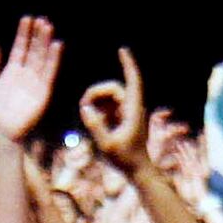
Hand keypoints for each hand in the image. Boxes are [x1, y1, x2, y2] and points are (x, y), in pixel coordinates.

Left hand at [0, 13, 63, 142]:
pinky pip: (49, 72)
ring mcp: (35, 82)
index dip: (23, 34)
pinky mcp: (43, 91)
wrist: (0, 129)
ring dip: (46, 43)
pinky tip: (56, 45)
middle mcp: (25, 74)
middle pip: (33, 50)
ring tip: (48, 26)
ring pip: (42, 58)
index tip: (27, 19)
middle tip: (42, 19)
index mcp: (11, 71)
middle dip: (37, 35)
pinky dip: (53, 59)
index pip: (20, 48)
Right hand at [76, 49, 153, 171]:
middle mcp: (132, 108)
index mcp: (133, 111)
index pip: (132, 82)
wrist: (138, 171)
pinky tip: (93, 120)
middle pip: (114, 89)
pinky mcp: (123, 119)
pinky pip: (108, 107)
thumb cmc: (125, 160)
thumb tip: (86, 108)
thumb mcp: (107, 146)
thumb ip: (96, 127)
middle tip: (83, 106)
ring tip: (87, 114)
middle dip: (97, 93)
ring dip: (96, 101)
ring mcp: (128, 113)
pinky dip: (99, 110)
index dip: (128, 65)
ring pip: (110, 97)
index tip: (122, 50)